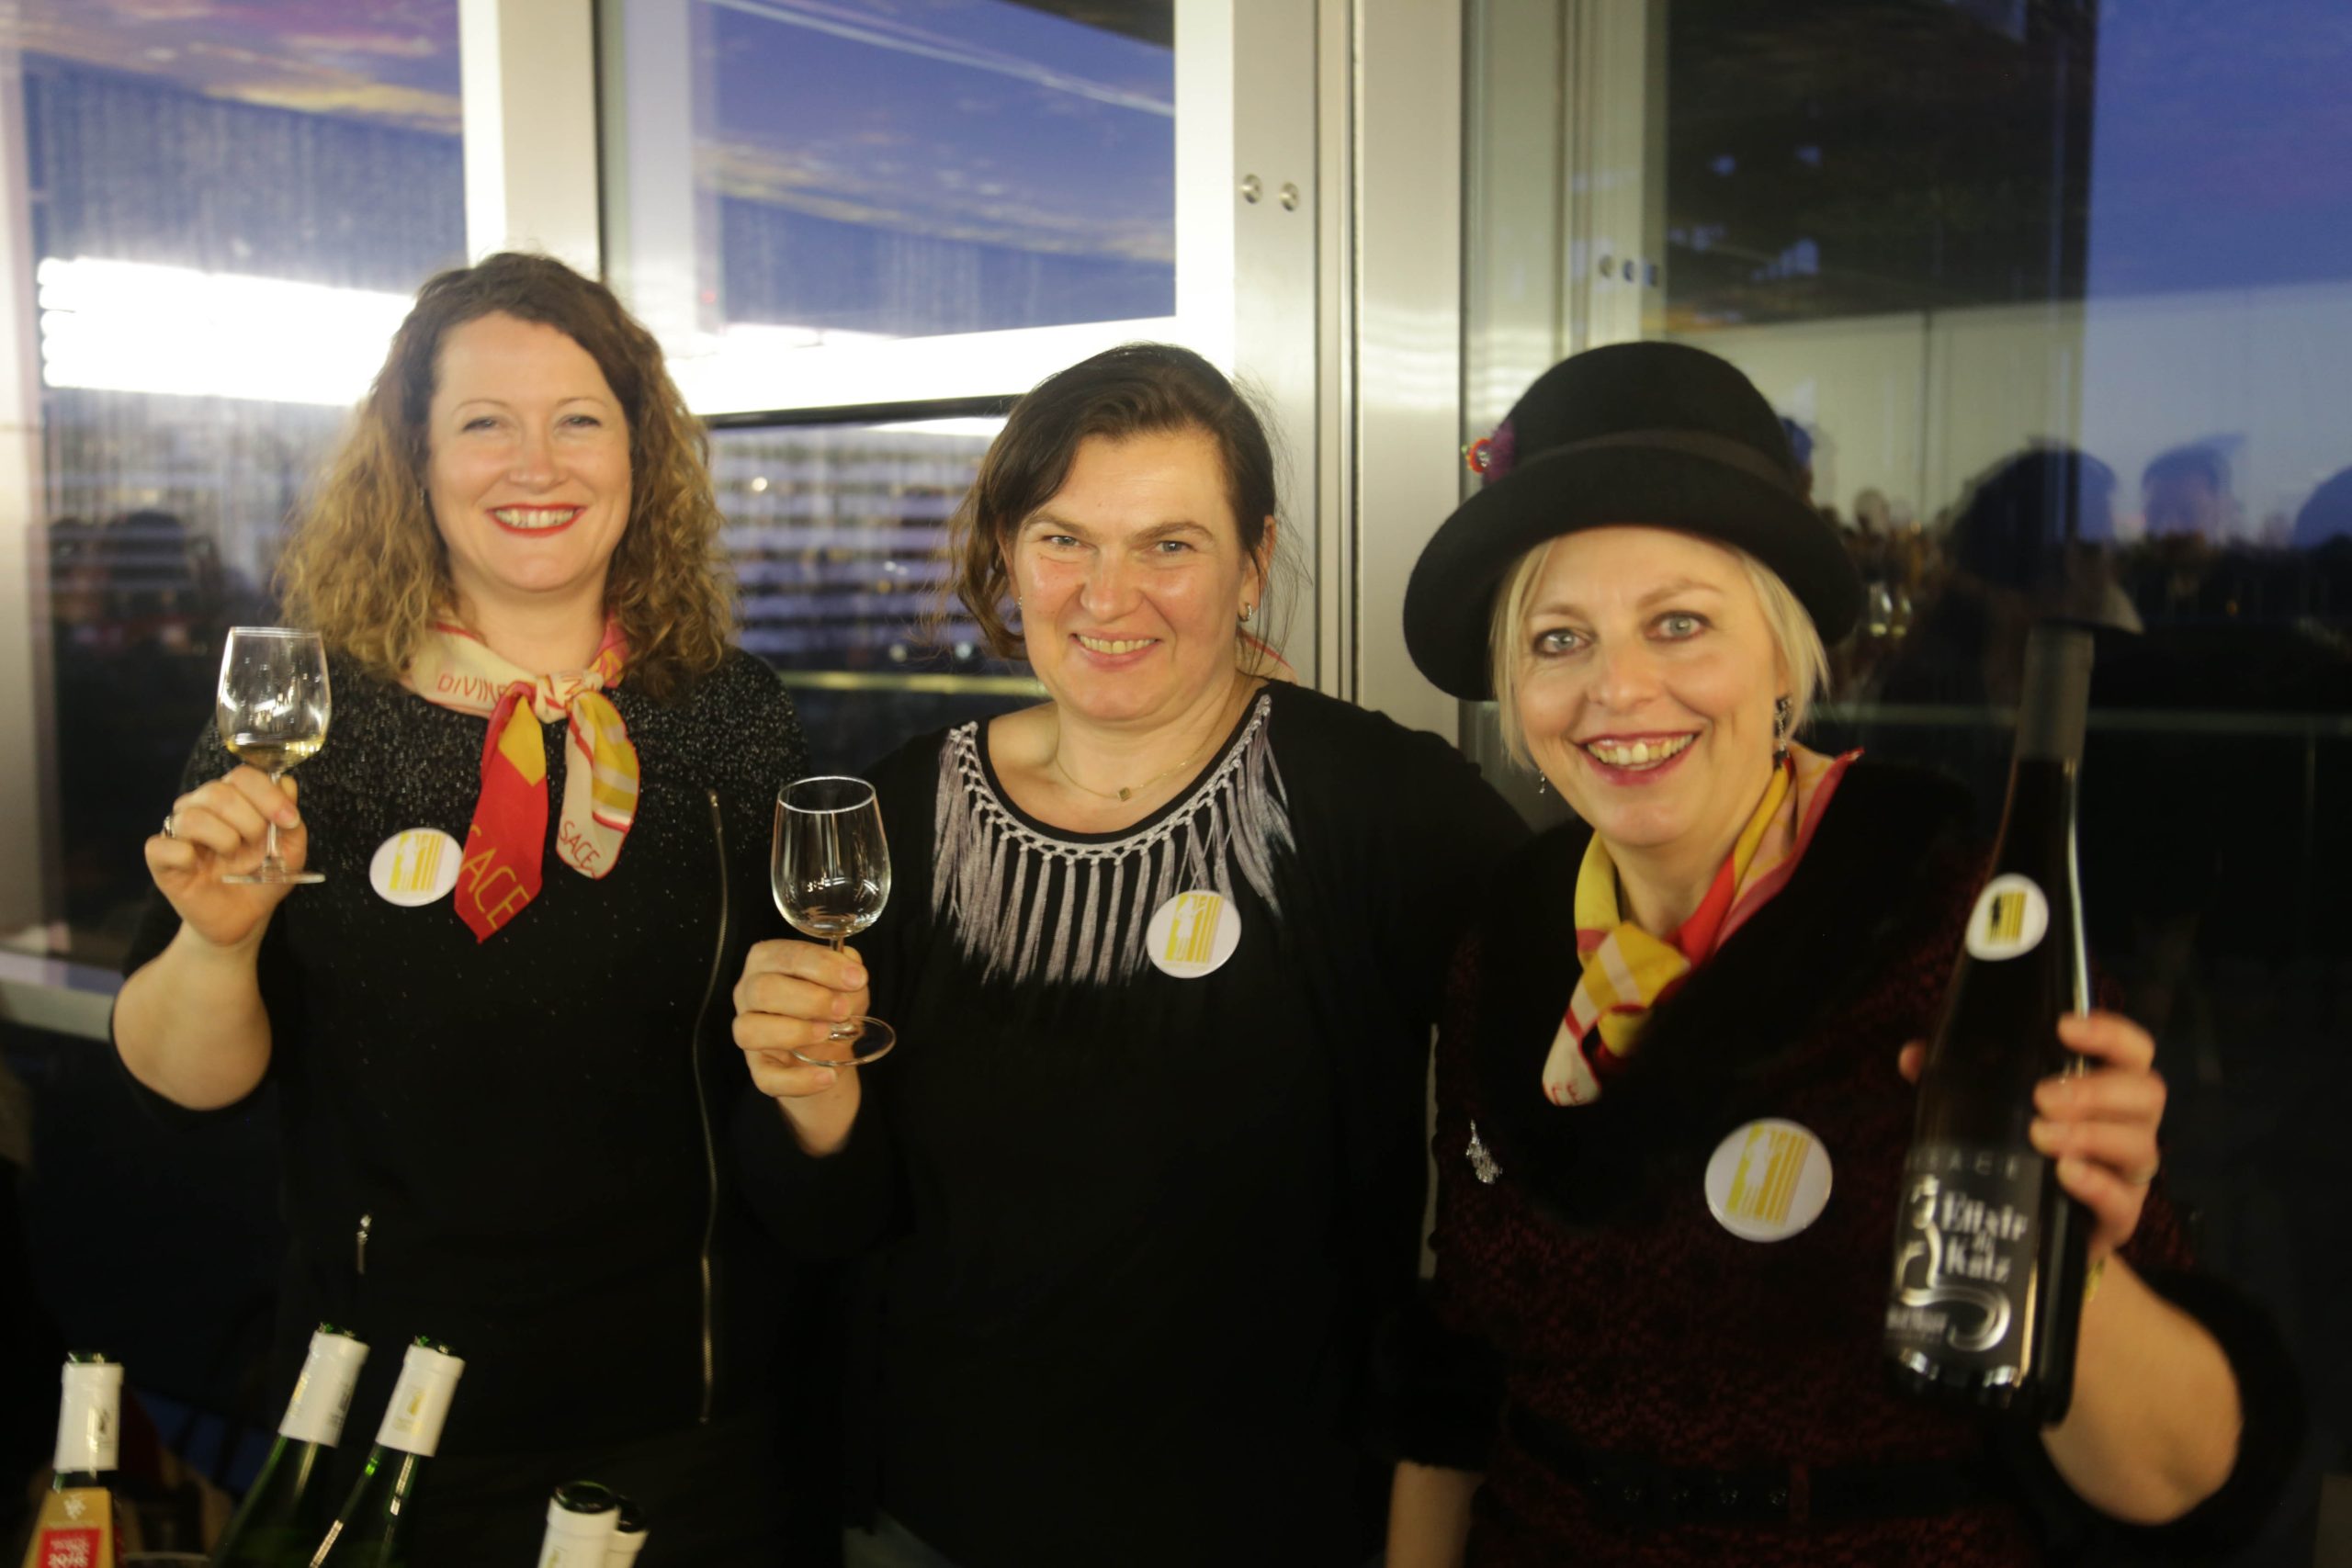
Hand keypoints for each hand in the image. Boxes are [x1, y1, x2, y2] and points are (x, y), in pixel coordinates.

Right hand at [145, 767, 306, 949]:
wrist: (244, 917)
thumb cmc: (263, 878)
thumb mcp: (291, 851)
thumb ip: (291, 819)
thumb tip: (286, 784)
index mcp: (233, 798)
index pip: (243, 775)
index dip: (268, 795)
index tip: (288, 820)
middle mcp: (201, 807)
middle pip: (218, 792)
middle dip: (249, 821)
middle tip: (257, 843)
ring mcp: (178, 831)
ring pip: (192, 816)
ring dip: (223, 839)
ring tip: (232, 856)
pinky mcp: (160, 858)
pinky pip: (163, 846)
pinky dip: (186, 856)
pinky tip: (199, 866)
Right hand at [732, 938, 869, 1104]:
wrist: (831, 1050)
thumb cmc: (832, 1006)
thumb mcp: (847, 984)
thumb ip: (849, 974)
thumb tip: (852, 975)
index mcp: (768, 960)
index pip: (786, 955)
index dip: (822, 965)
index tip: (855, 978)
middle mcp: (749, 992)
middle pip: (762, 990)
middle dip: (808, 999)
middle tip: (841, 1009)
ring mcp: (748, 1031)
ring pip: (750, 1031)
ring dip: (794, 1032)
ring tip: (827, 1033)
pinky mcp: (758, 1068)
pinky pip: (766, 1077)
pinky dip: (799, 1080)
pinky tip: (827, 1076)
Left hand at [1898, 1010, 2164, 1261]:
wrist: (2033, 1234)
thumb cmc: (2021, 1156)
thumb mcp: (1991, 1113)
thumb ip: (1957, 1081)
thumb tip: (1913, 1056)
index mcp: (2105, 1089)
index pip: (2131, 1050)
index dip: (2109, 1032)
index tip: (2063, 1026)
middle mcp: (2128, 1125)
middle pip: (2147, 1093)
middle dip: (2095, 1089)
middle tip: (2042, 1097)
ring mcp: (2128, 1174)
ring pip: (2139, 1145)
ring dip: (2091, 1134)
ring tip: (2041, 1135)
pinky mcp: (2121, 1219)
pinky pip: (2124, 1201)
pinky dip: (2095, 1183)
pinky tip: (2064, 1174)